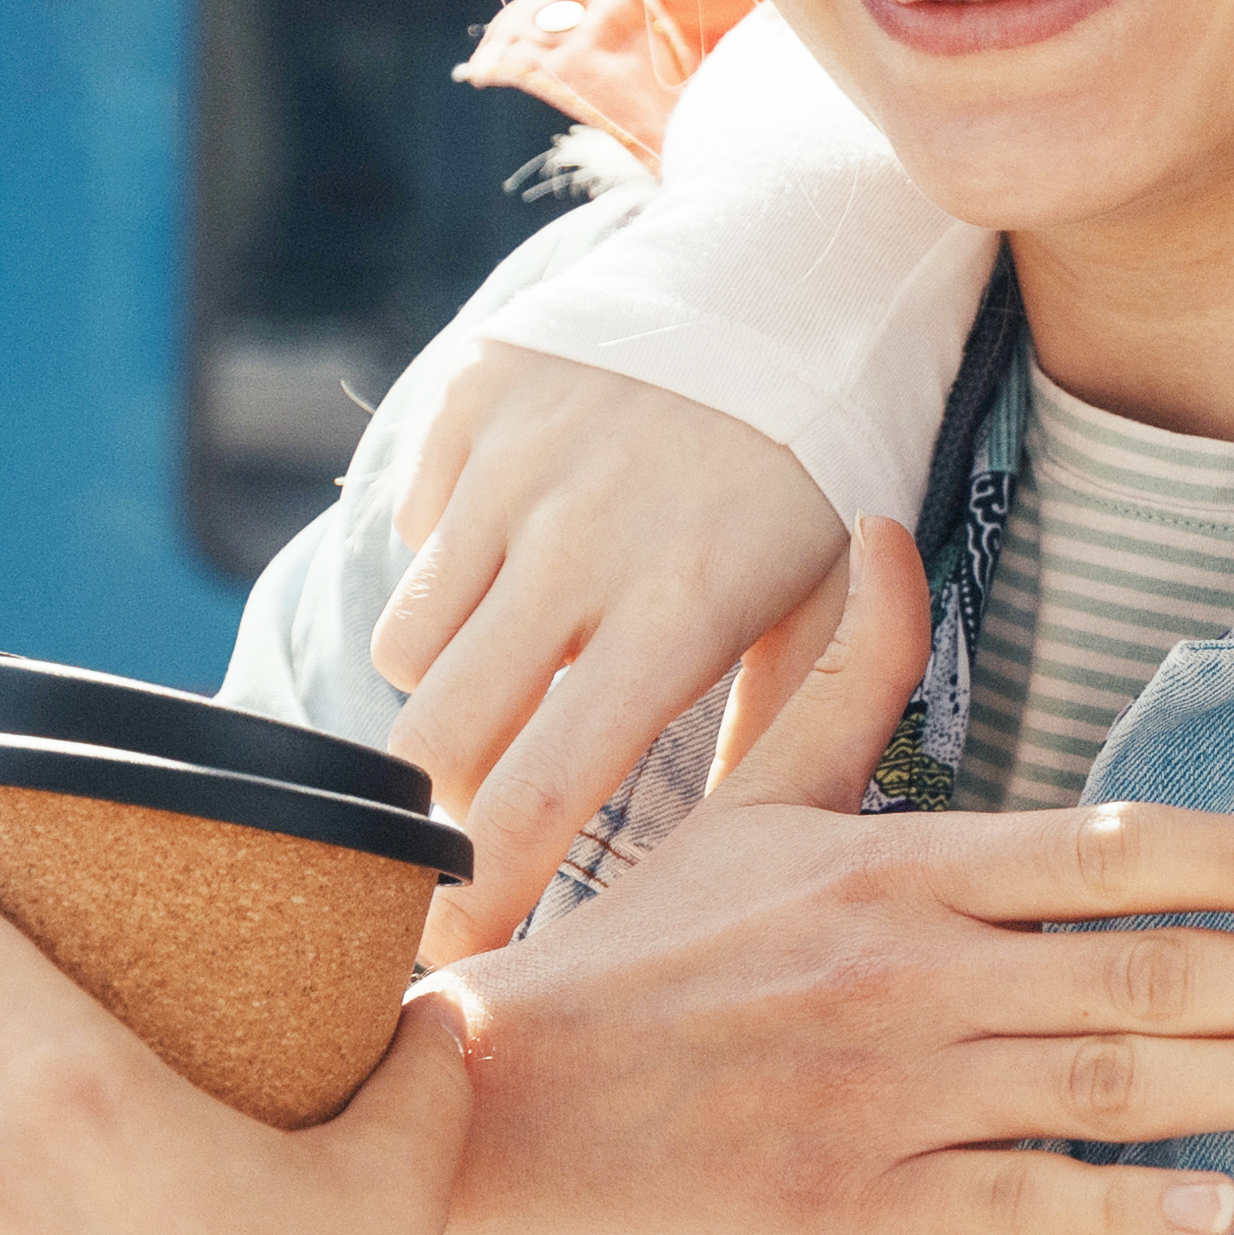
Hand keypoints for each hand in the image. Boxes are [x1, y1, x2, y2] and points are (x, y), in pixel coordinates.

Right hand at [377, 342, 852, 961]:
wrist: (796, 279)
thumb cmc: (821, 470)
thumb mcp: (824, 603)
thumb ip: (774, 729)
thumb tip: (703, 860)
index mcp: (676, 610)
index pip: (538, 792)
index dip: (479, 891)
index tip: (452, 955)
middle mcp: (579, 541)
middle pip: (434, 733)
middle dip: (427, 810)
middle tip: (448, 839)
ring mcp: (516, 464)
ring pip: (409, 642)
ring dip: (445, 684)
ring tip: (504, 683)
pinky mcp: (476, 398)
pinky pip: (417, 528)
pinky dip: (450, 562)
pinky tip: (518, 554)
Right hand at [430, 525, 1233, 1234]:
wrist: (500, 1097)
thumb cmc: (635, 951)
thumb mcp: (743, 796)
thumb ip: (841, 677)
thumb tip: (887, 536)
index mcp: (896, 868)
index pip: (1102, 851)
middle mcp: (914, 975)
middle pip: (1146, 975)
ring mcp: (895, 1096)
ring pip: (1112, 1089)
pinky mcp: (863, 1206)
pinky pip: (1026, 1206)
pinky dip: (1129, 1211)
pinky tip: (1221, 1210)